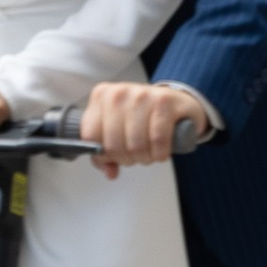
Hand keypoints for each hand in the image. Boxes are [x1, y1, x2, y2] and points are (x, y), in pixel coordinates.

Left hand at [81, 79, 209, 174]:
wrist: (176, 101)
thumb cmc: (144, 117)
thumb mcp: (119, 129)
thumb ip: (107, 153)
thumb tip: (110, 172)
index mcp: (101, 96)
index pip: (90, 136)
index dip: (103, 155)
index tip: (114, 156)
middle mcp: (119, 93)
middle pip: (113, 145)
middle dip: (126, 159)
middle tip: (136, 156)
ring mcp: (142, 95)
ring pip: (135, 145)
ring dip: (144, 158)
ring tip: (149, 153)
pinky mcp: (164, 102)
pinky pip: (157, 140)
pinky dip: (160, 153)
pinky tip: (161, 152)